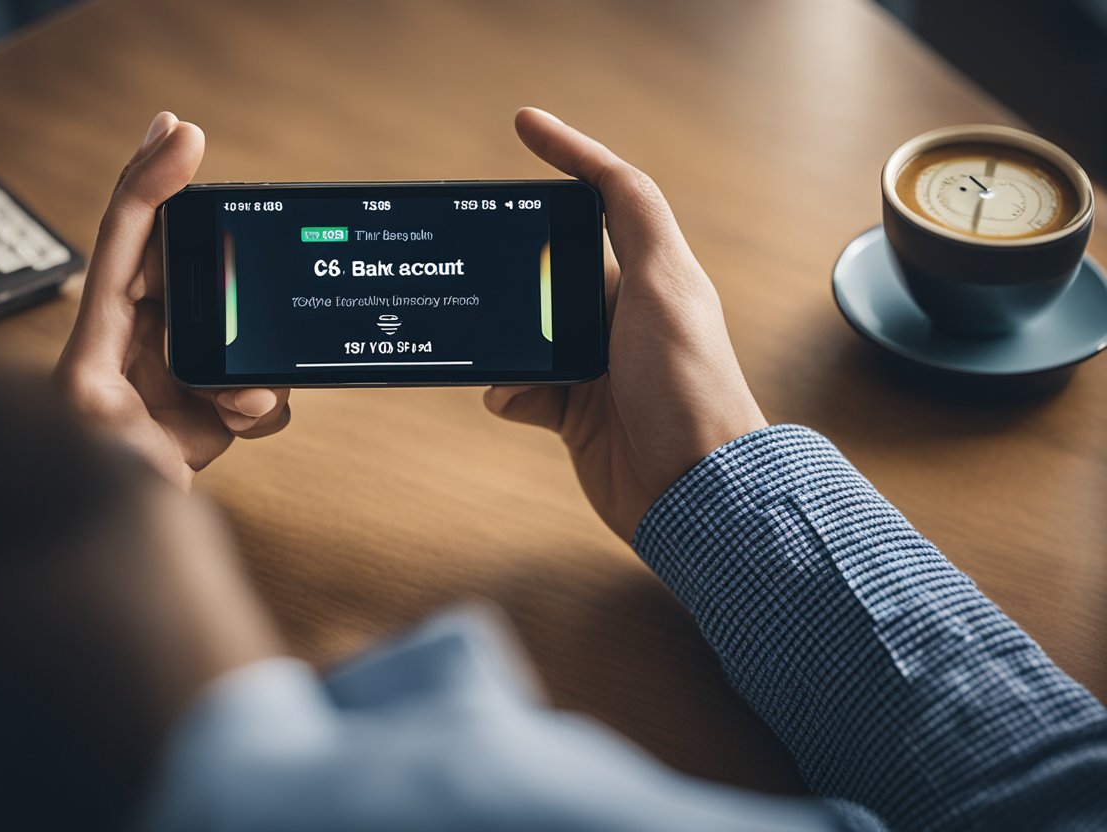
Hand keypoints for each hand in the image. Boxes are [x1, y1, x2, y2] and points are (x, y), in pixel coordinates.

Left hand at [56, 112, 290, 489]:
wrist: (104, 555)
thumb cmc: (82, 482)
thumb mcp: (95, 426)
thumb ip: (144, 381)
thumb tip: (248, 385)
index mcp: (98, 332)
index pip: (124, 235)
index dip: (151, 178)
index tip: (183, 133)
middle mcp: (145, 343)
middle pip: (199, 274)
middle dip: (234, 283)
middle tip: (242, 297)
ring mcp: (184, 375)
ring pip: (245, 332)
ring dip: (257, 365)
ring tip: (237, 402)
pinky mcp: (214, 412)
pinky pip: (263, 385)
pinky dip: (265, 405)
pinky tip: (243, 423)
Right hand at [485, 108, 766, 539]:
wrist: (691, 492)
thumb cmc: (689, 386)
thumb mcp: (667, 284)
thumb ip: (637, 218)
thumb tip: (592, 174)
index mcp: (649, 273)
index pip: (605, 196)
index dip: (568, 154)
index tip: (523, 123)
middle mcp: (621, 312)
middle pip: (550, 263)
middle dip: (514, 266)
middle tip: (474, 260)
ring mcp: (594, 363)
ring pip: (525, 328)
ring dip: (507, 341)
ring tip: (496, 350)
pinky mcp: (573, 412)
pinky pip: (521, 386)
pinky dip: (510, 391)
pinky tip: (513, 399)